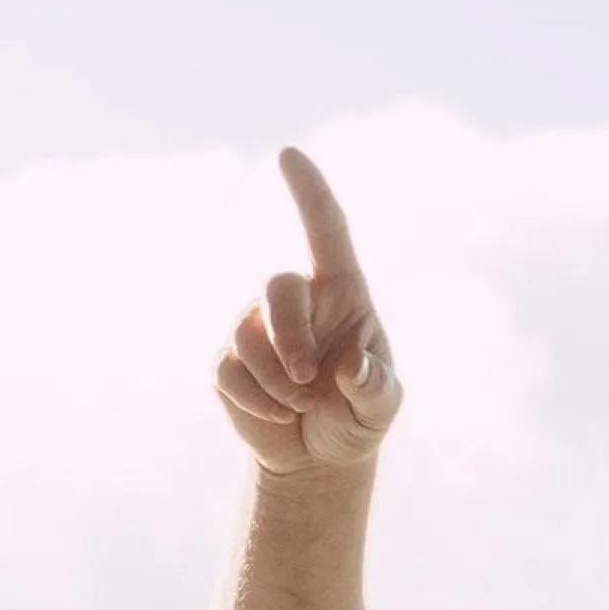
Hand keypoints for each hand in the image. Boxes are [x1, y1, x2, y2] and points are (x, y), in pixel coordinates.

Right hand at [215, 148, 402, 473]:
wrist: (320, 455)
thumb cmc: (358, 414)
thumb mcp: (380, 406)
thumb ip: (375, 387)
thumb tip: (352, 369)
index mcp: (343, 291)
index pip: (326, 231)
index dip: (308, 192)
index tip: (288, 154)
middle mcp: (296, 299)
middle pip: (278, 287)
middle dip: (290, 336)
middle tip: (306, 380)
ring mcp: (256, 326)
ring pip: (248, 334)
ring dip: (276, 379)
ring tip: (301, 405)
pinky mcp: (228, 360)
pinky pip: (229, 369)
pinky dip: (257, 400)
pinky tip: (280, 416)